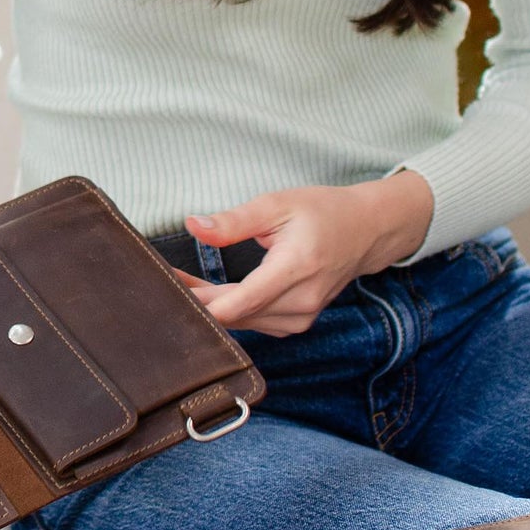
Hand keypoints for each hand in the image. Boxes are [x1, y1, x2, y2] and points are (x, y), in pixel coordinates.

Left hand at [181, 171, 433, 335]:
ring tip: (182, 285)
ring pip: (241, 323)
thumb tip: (193, 226)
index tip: (169, 291)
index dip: (200, 303)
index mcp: (296, 268)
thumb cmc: (322, 212)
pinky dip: (230, 312)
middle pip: (235, 315)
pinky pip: (253, 323)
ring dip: (210, 308)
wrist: (365, 231)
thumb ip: (234, 221)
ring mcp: (300, 318)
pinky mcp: (295, 325)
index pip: (240, 302)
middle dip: (197, 301)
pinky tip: (210, 296)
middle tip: (164, 283)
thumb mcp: (277, 204)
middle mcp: (300, 301)